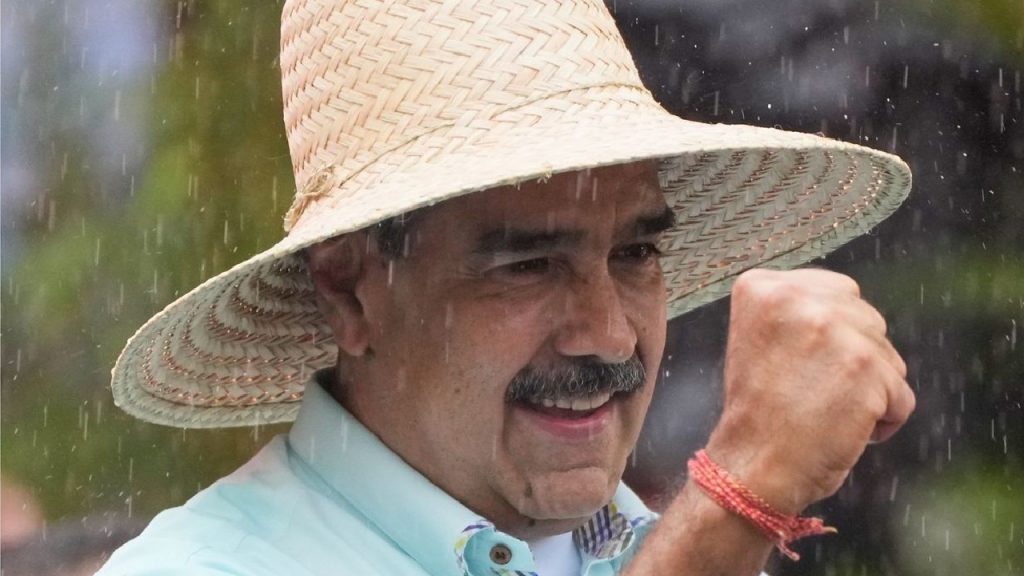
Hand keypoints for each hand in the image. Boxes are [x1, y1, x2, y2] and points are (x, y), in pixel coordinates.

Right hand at [705, 268, 914, 514]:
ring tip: (825, 410)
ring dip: (869, 388)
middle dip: (852, 357)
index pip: (834, 291)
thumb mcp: (760, 338)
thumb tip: (849, 305)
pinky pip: (901, 396)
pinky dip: (883, 420)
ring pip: (887, 355)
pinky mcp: (866, 366)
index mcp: (763, 287)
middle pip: (866, 319)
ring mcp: (833, 329)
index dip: (828, 335)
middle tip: (811, 389)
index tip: (800, 364)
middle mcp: (797, 298)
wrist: (752, 464)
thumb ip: (797, 311)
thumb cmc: (758, 413)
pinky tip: (845, 429)